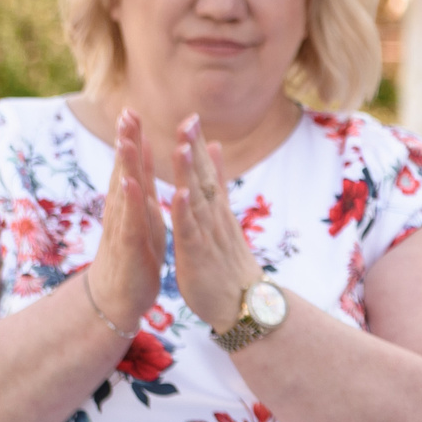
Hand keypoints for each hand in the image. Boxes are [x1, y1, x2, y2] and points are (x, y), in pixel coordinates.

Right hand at [85, 109, 166, 337]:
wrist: (117, 296)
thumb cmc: (133, 255)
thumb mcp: (143, 217)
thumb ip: (142, 190)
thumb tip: (142, 165)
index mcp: (134, 202)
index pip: (132, 164)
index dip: (132, 138)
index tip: (133, 109)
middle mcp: (124, 210)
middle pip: (124, 169)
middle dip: (126, 141)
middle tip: (126, 111)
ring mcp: (123, 226)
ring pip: (124, 189)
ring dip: (125, 163)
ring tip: (126, 137)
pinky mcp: (128, 245)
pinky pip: (129, 220)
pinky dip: (131, 200)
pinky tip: (130, 183)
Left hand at [169, 115, 263, 332]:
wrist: (242, 303)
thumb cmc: (229, 263)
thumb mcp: (223, 217)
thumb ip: (218, 182)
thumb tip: (216, 149)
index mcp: (216, 210)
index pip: (207, 172)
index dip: (199, 145)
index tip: (191, 117)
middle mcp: (214, 218)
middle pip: (204, 178)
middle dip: (196, 149)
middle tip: (189, 120)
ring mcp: (207, 235)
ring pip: (197, 200)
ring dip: (191, 173)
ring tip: (183, 147)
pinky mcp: (197, 254)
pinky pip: (190, 230)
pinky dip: (185, 211)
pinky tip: (178, 193)